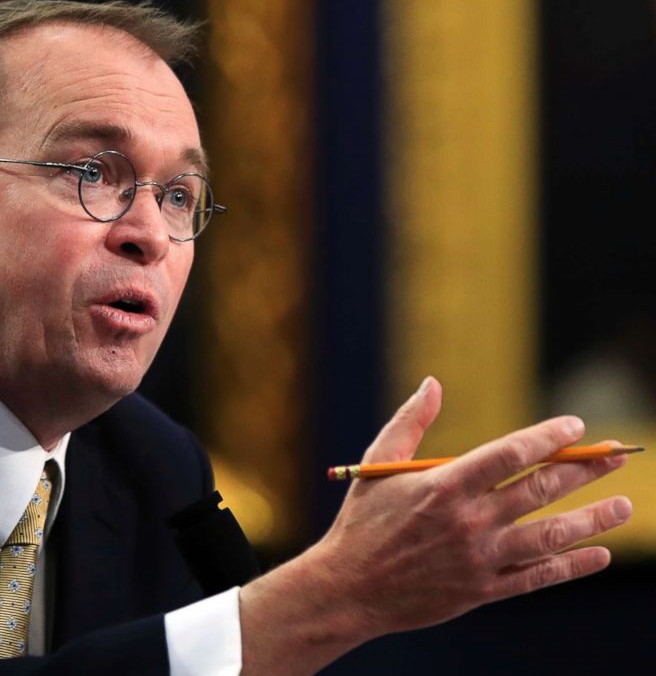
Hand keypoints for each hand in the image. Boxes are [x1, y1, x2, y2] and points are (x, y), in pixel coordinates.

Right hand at [239, 377, 632, 674]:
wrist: (349, 588)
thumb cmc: (362, 521)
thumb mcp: (378, 464)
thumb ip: (409, 421)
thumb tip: (433, 383)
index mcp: (444, 485)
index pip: (510, 454)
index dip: (548, 438)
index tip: (576, 427)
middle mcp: (468, 521)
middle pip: (540, 489)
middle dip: (584, 469)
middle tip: (618, 455)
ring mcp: (479, 558)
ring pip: (550, 535)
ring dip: (593, 518)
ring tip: (624, 504)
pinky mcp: (483, 590)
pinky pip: (538, 576)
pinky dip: (572, 565)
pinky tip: (598, 553)